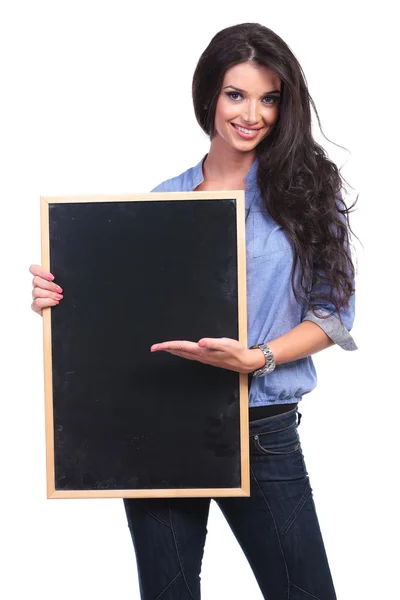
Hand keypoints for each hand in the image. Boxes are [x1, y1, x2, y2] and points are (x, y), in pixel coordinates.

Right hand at [29, 264, 63, 315]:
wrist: (65, 311)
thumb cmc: (64, 297)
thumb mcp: (63, 285)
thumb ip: (60, 279)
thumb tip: (65, 274)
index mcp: (42, 278)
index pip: (34, 269)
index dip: (41, 271)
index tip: (52, 277)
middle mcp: (37, 286)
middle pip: (35, 280)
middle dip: (50, 285)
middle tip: (59, 290)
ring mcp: (35, 296)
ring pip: (36, 291)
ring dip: (50, 294)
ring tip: (59, 297)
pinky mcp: (35, 306)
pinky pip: (37, 302)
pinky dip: (47, 301)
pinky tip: (55, 302)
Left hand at [150, 337, 265, 373]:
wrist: (243, 362)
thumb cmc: (236, 351)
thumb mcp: (226, 344)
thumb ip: (212, 343)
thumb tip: (200, 342)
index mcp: (202, 351)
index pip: (181, 347)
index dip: (168, 346)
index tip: (157, 347)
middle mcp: (200, 356)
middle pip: (179, 352)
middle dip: (166, 349)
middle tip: (153, 348)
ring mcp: (202, 358)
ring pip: (182, 354)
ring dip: (172, 351)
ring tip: (163, 349)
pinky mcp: (205, 357)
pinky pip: (188, 355)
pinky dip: (180, 352)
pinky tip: (179, 351)